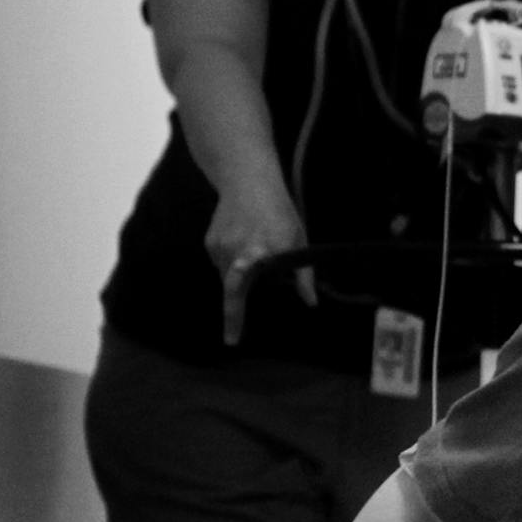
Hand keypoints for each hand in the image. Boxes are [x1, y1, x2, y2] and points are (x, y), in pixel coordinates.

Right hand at [206, 177, 312, 344]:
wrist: (248, 180)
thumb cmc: (280, 212)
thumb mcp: (298, 241)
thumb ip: (302, 274)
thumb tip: (311, 303)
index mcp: (259, 253)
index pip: (240, 289)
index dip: (234, 315)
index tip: (232, 341)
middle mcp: (235, 252)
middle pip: (233, 289)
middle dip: (233, 312)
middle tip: (233, 337)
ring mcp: (219, 247)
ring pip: (228, 275)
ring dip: (240, 276)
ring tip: (257, 251)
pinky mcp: (210, 242)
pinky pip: (222, 262)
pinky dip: (233, 262)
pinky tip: (244, 242)